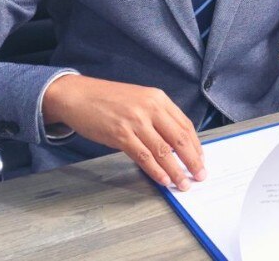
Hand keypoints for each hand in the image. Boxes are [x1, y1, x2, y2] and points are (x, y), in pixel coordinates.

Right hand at [42, 74, 205, 189]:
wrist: (77, 94)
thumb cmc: (108, 99)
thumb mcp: (139, 99)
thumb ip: (158, 116)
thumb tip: (175, 142)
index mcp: (158, 98)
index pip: (185, 125)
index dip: (196, 145)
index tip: (201, 159)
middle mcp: (150, 108)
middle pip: (179, 139)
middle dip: (193, 160)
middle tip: (200, 175)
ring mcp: (135, 121)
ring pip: (163, 151)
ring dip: (176, 171)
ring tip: (183, 184)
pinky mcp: (120, 134)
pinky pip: (143, 156)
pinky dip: (156, 170)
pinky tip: (163, 180)